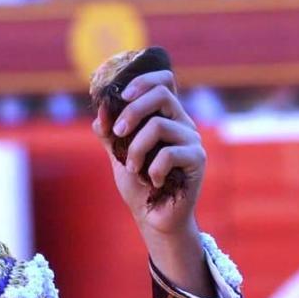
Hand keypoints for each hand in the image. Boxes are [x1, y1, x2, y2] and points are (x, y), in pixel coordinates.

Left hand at [89, 68, 204, 238]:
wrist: (153, 217)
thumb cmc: (138, 184)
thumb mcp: (117, 154)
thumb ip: (109, 132)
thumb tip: (101, 110)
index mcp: (165, 116)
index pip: (164, 81)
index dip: (143, 80)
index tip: (122, 95)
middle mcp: (182, 123)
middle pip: (161, 94)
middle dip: (132, 111)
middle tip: (118, 133)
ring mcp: (192, 140)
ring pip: (158, 125)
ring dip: (136, 149)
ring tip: (132, 168)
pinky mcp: (197, 159)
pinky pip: (168, 154)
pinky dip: (151, 170)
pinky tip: (152, 182)